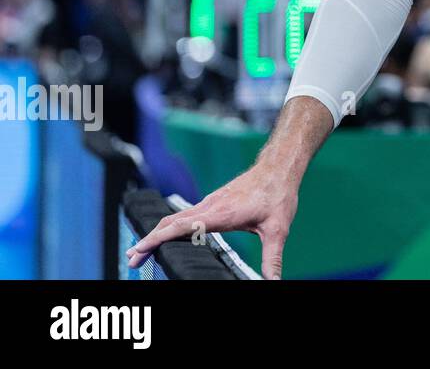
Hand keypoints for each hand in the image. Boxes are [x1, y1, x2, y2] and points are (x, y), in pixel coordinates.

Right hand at [126, 161, 299, 279]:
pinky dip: (170, 226)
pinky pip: (185, 214)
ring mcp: (210, 203)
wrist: (279, 168)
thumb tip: (274, 281)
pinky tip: (167, 236)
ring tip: (141, 251)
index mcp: (220, 213)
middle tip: (132, 259)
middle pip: (170, 223)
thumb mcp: (277, 230)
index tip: (139, 249)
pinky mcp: (213, 202)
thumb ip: (273, 258)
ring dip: (156, 233)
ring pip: (175, 217)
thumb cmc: (278, 195)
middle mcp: (210, 206)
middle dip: (148, 240)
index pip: (181, 226)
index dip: (158, 238)